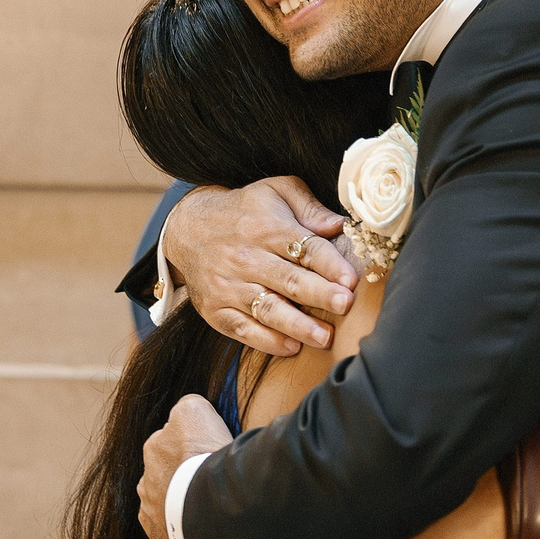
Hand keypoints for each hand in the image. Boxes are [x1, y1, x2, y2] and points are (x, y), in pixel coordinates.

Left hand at [137, 393, 231, 538]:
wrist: (211, 505)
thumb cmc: (205, 455)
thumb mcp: (196, 411)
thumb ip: (187, 406)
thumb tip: (185, 410)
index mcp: (153, 449)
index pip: (173, 443)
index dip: (195, 446)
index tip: (213, 451)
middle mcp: (145, 481)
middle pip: (167, 475)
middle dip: (184, 477)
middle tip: (212, 480)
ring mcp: (151, 513)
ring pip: (167, 505)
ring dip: (182, 503)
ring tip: (209, 505)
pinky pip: (172, 531)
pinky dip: (185, 528)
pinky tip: (203, 525)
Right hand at [167, 179, 355, 356]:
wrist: (188, 227)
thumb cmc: (244, 210)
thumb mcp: (275, 191)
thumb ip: (309, 207)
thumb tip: (338, 225)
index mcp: (268, 229)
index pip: (305, 249)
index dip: (330, 265)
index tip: (351, 280)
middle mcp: (247, 259)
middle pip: (289, 281)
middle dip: (319, 295)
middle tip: (345, 305)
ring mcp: (229, 287)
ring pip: (267, 309)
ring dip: (298, 326)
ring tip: (324, 337)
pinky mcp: (216, 309)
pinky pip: (243, 329)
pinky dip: (267, 341)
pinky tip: (291, 347)